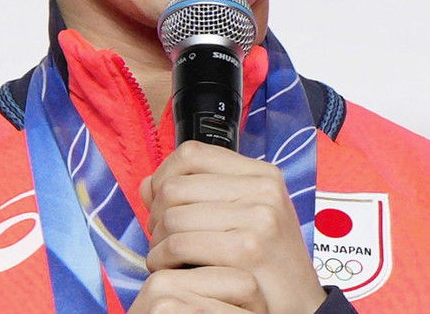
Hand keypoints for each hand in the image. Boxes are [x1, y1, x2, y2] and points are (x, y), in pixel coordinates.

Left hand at [140, 140, 325, 313]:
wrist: (301, 306)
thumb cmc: (267, 263)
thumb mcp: (245, 215)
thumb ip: (199, 193)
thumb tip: (148, 184)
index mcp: (261, 174)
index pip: (192, 153)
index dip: (164, 173)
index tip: (159, 199)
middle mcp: (262, 188)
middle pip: (176, 185)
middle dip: (156, 214)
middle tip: (159, 236)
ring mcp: (258, 216)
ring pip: (173, 215)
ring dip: (157, 240)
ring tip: (164, 255)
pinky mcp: (246, 248)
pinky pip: (180, 244)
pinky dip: (164, 259)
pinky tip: (170, 268)